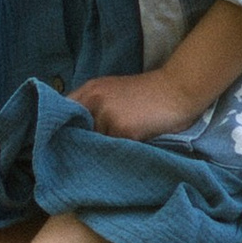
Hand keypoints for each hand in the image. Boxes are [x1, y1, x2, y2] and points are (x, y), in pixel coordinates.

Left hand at [69, 72, 192, 139]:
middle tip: (94, 149)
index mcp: (90, 90)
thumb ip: (94, 107)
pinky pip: (113, 150)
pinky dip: (120, 152)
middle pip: (76, 133)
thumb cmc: (149, 94)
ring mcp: (108, 115)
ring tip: (122, 144)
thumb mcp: (115, 93)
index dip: (64, 129)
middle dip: (82, 143)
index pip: (63, 113)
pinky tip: (132, 145)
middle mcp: (94, 101)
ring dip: (104, 150)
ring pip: (95, 145)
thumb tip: (73, 135)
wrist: (179, 89)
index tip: (68, 141)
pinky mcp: (123, 129)